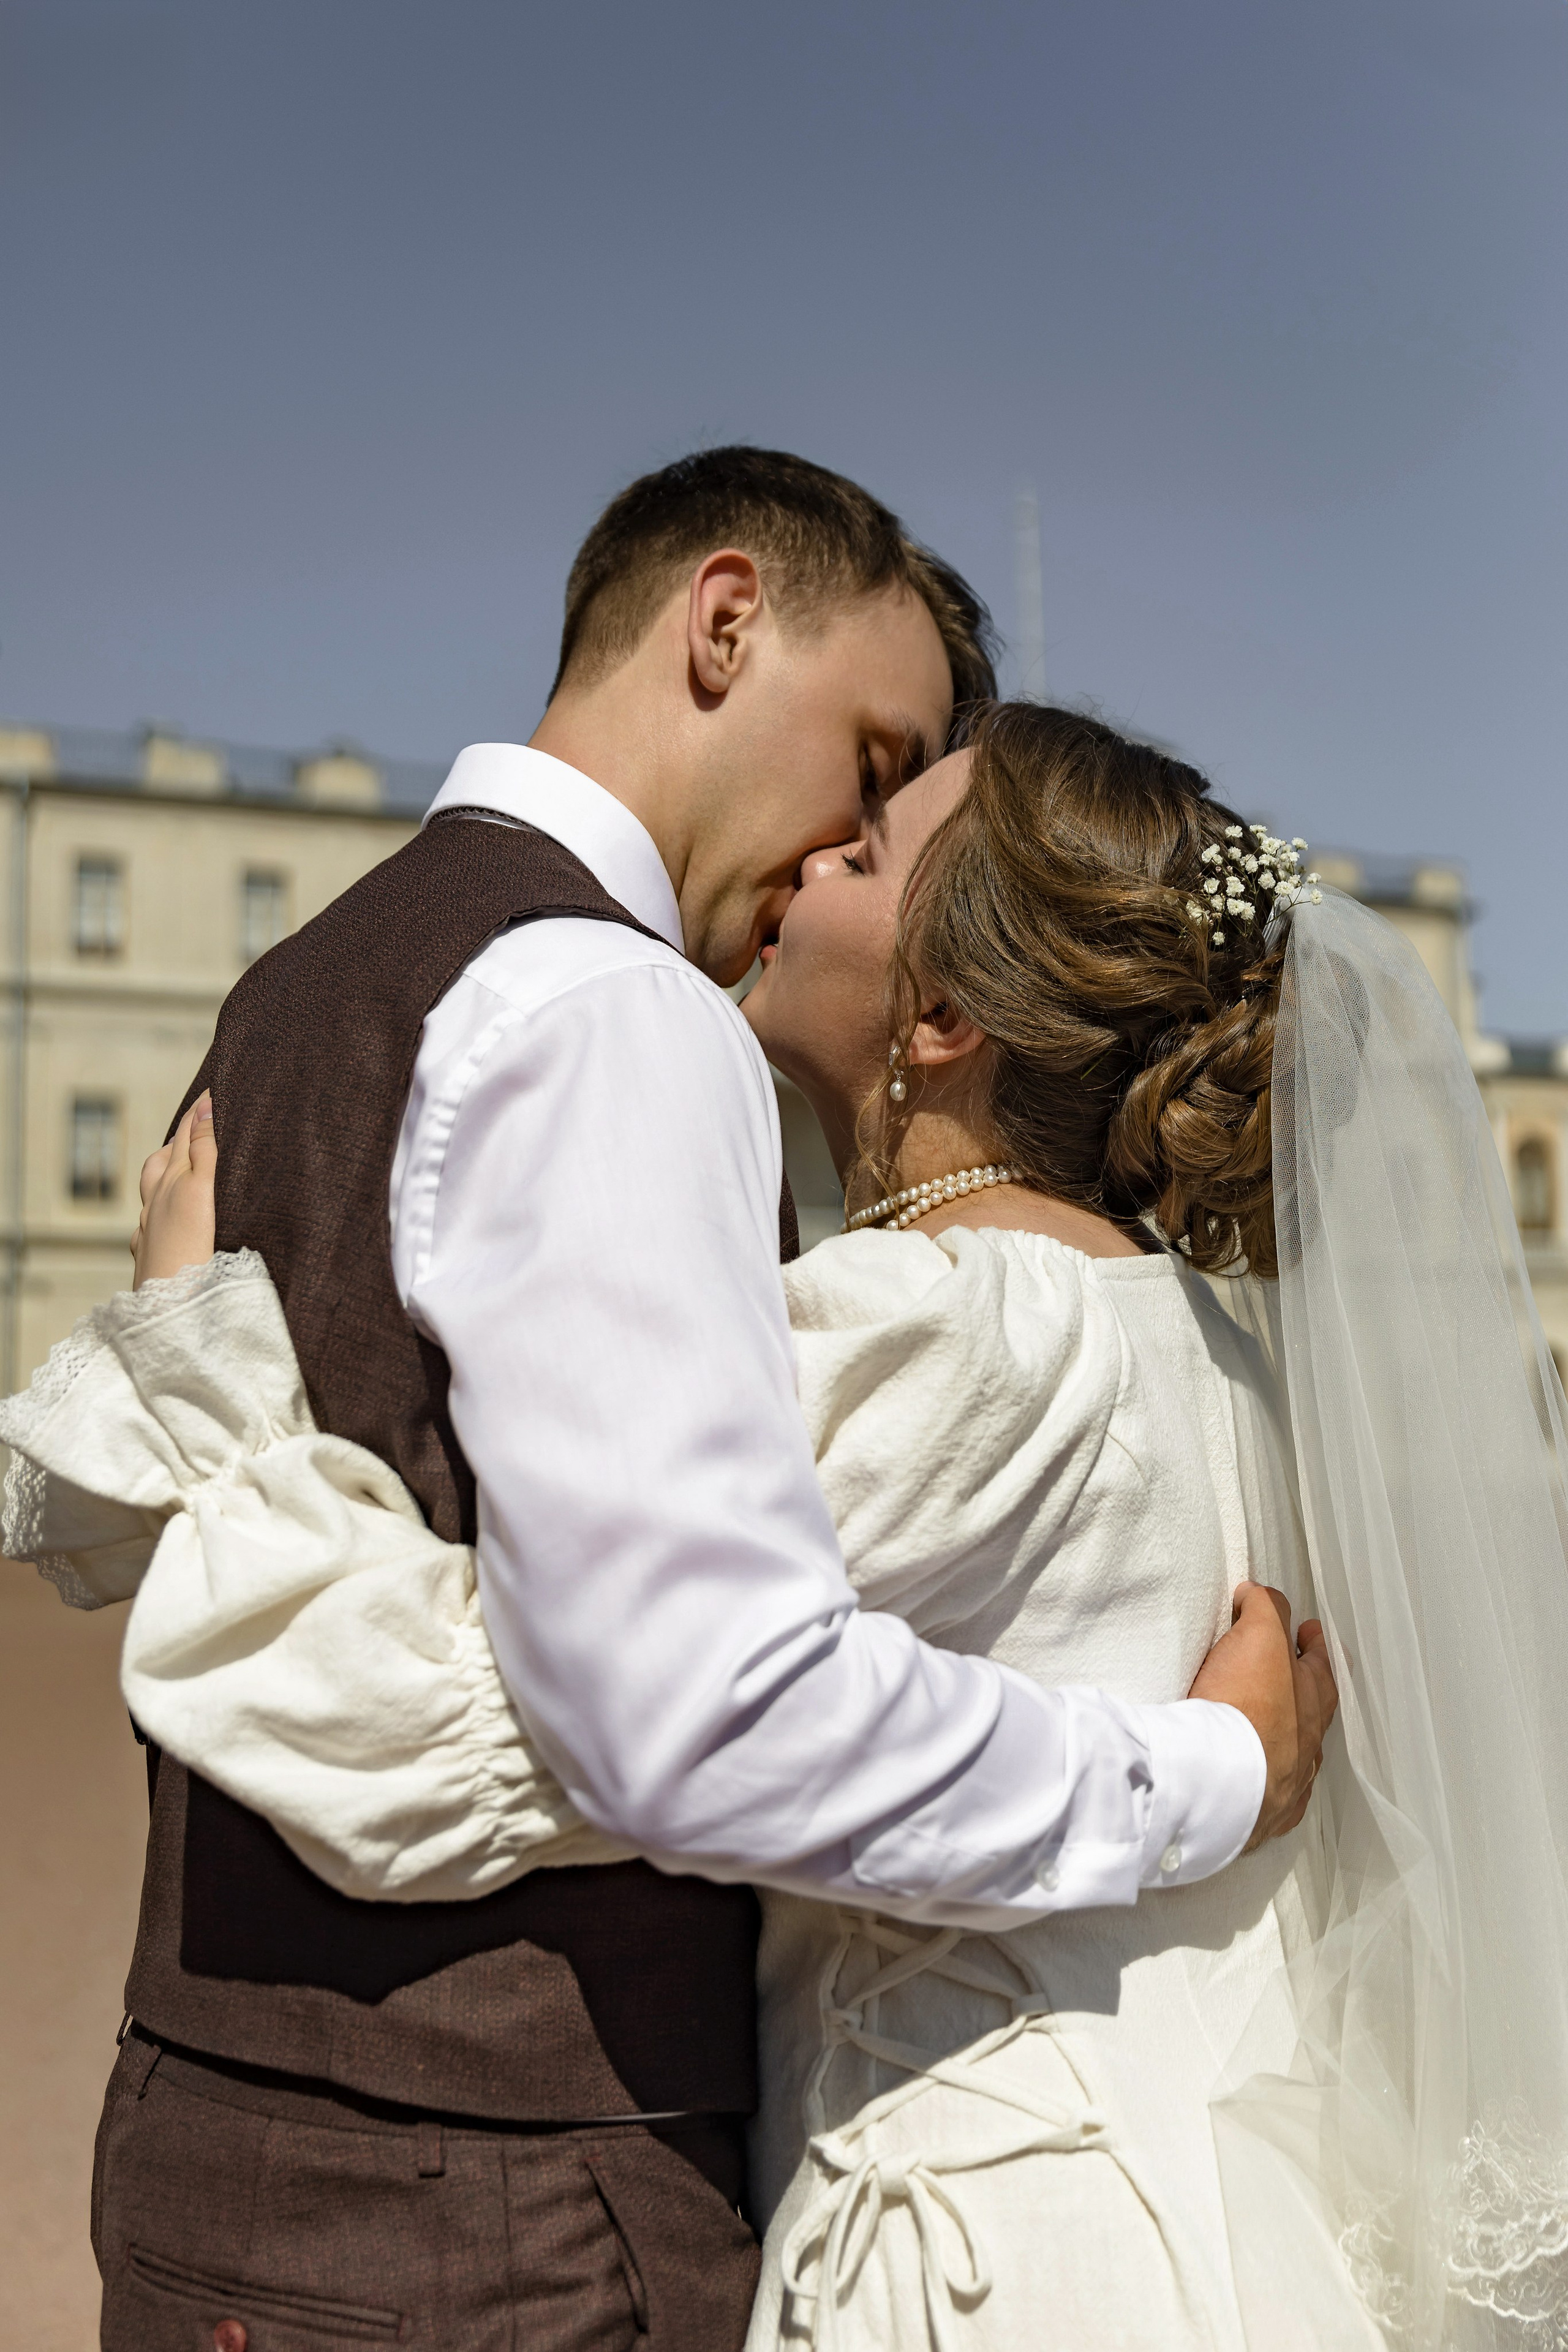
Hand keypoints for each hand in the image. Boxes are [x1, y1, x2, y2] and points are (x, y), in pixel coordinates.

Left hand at [131, 1093, 217, 1288]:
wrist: (168, 1308)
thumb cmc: (187, 1251)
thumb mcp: (200, 1191)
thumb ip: (204, 1151)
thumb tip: (205, 1108)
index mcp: (172, 1181)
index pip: (188, 1135)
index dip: (201, 1111)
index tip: (215, 1089)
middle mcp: (156, 1200)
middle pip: (168, 1155)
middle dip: (184, 1132)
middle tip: (203, 1113)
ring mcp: (150, 1226)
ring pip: (154, 1186)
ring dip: (168, 1165)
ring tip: (181, 1156)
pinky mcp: (150, 1250)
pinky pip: (150, 1217)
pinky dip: (160, 1203)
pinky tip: (165, 1211)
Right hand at [1188, 1582, 1337, 1847]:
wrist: (1218, 1779)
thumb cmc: (1244, 1705)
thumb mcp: (1260, 1635)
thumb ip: (1264, 1608)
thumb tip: (1258, 1595)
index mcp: (1313, 1698)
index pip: (1322, 1662)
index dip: (1315, 1644)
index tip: (1309, 1631)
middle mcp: (1309, 1742)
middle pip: (1313, 1710)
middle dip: (1302, 1691)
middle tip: (1287, 1674)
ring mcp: (1290, 1781)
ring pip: (1295, 1754)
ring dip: (1283, 1737)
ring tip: (1263, 1727)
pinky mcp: (1263, 1814)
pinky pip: (1272, 1794)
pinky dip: (1266, 1780)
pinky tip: (1253, 1777)